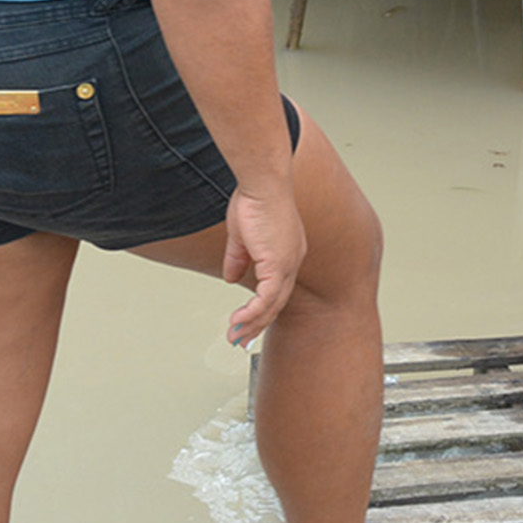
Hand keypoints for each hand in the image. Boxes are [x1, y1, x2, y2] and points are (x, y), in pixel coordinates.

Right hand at [222, 184, 305, 348]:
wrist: (262, 183)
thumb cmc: (255, 199)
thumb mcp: (241, 236)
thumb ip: (238, 258)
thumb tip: (230, 277)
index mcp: (287, 252)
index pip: (277, 289)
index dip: (261, 308)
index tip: (245, 321)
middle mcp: (292, 260)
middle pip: (277, 302)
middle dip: (257, 323)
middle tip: (240, 338)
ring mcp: (288, 263)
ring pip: (272, 305)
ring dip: (252, 323)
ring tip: (235, 335)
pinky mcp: (279, 264)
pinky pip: (267, 298)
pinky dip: (253, 313)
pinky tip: (239, 321)